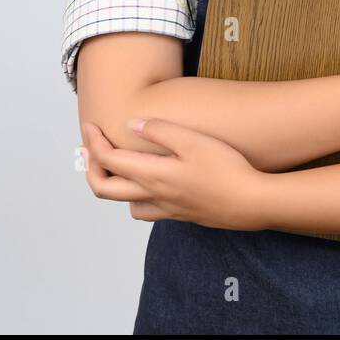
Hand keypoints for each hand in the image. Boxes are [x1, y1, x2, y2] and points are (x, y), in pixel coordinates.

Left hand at [80, 119, 268, 229]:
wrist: (251, 203)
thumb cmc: (226, 169)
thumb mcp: (194, 141)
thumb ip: (161, 131)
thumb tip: (132, 125)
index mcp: (153, 175)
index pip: (108, 160)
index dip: (93, 142)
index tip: (89, 126)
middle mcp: (154, 195)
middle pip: (106, 189)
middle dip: (91, 168)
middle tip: (88, 150)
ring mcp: (167, 208)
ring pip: (126, 204)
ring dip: (114, 186)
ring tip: (117, 167)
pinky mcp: (182, 215)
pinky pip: (148, 211)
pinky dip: (138, 198)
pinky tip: (150, 186)